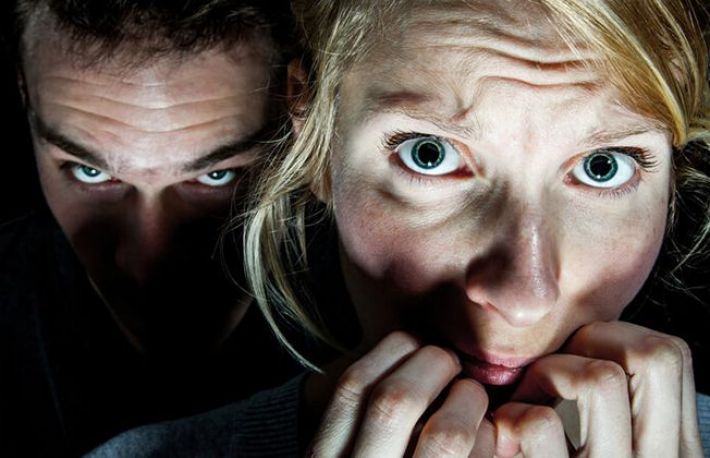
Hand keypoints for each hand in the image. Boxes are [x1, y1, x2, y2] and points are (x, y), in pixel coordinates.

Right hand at [306, 331, 494, 456]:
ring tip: (471, 394)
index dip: (391, 352)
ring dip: (468, 399)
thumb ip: (364, 411)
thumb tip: (410, 348)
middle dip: (432, 366)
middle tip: (450, 362)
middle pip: (396, 401)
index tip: (415, 341)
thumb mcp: (351, 448)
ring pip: (445, 434)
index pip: (353, 387)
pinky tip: (487, 433)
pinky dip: (490, 438)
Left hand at [492, 321, 702, 456]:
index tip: (576, 358)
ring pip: (597, 379)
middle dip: (584, 346)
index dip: (613, 337)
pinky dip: (508, 417)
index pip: (668, 356)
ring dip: (545, 376)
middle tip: (550, 375)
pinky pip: (537, 423)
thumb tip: (583, 342)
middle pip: (648, 357)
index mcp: (672, 452)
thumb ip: (614, 408)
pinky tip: (501, 439)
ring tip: (524, 404)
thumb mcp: (609, 444)